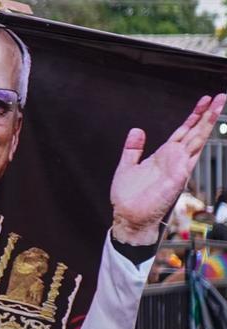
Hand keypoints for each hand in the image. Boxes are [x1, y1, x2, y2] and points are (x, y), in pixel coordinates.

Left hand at [110, 93, 226, 243]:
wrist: (128, 217)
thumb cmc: (129, 198)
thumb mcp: (127, 166)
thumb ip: (132, 148)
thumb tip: (136, 130)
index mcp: (164, 155)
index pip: (183, 131)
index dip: (193, 116)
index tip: (203, 101)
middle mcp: (174, 160)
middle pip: (195, 132)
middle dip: (207, 114)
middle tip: (219, 96)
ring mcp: (178, 167)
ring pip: (197, 140)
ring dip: (207, 123)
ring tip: (218, 106)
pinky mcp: (177, 177)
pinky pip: (190, 158)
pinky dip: (197, 145)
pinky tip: (203, 132)